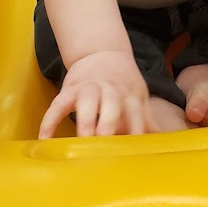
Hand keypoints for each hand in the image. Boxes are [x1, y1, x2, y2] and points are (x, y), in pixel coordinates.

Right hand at [38, 51, 152, 138]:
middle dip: (109, 123)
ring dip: (85, 119)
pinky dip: (49, 121)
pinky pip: (57, 105)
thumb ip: (147, 120)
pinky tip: (44, 139)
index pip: (137, 113)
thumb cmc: (123, 83)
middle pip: (112, 103)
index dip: (135, 131)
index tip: (133, 153)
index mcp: (130, 94)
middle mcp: (111, 89)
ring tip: (81, 142)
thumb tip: (163, 141)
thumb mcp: (138, 97)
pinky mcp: (69, 89)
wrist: (102, 53)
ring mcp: (89, 87)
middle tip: (105, 146)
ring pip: (87, 100)